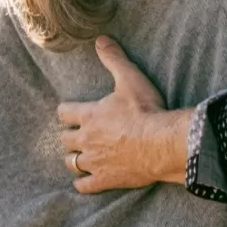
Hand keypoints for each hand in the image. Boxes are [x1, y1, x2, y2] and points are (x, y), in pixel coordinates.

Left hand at [55, 37, 191, 193]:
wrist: (162, 143)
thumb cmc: (146, 110)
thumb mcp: (130, 79)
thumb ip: (114, 59)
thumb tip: (100, 39)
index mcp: (89, 115)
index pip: (64, 112)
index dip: (66, 112)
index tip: (70, 112)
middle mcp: (86, 139)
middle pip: (65, 140)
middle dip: (70, 136)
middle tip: (78, 135)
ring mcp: (94, 162)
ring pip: (71, 163)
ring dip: (74, 159)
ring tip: (80, 157)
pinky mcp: (105, 180)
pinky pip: (84, 186)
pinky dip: (83, 184)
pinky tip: (86, 182)